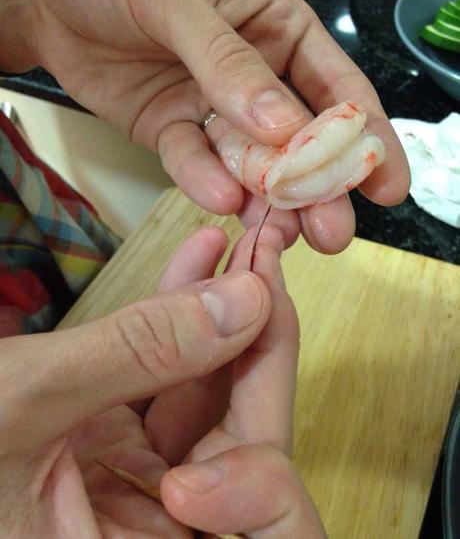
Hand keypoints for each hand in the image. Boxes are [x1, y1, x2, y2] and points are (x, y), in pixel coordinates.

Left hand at [0, 0, 408, 252]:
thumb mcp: (178, 4)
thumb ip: (230, 65)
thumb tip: (284, 128)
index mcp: (279, 31)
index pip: (336, 88)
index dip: (365, 137)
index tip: (385, 186)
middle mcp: (257, 76)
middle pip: (301, 138)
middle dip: (320, 187)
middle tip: (335, 233)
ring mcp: (217, 109)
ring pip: (254, 162)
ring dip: (269, 199)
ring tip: (284, 234)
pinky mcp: (178, 133)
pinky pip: (197, 163)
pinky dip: (207, 182)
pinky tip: (220, 201)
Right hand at [0, 226, 324, 536]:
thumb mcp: (25, 401)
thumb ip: (141, 356)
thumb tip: (246, 300)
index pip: (253, 499)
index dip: (269, 390)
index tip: (269, 302)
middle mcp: (143, 527)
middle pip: (234, 434)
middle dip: (253, 335)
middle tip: (265, 256)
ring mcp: (125, 481)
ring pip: (198, 393)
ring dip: (219, 312)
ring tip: (237, 245)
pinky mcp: (103, 439)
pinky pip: (159, 376)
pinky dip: (175, 317)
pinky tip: (196, 262)